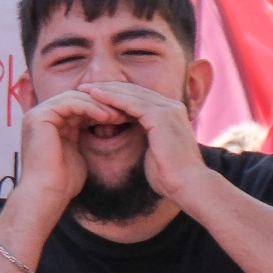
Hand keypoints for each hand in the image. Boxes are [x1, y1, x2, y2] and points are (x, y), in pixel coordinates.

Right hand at [14, 90, 113, 221]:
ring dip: (100, 105)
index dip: (102, 110)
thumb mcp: (79, 151)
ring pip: (75, 98)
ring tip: (119, 115)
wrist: (47, 195)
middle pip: (77, 98)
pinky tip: (107, 117)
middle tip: (126, 111)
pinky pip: (70, 103)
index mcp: (48, 123)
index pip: (79, 106)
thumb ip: (84, 135)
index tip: (125, 116)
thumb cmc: (64, 182)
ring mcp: (37, 114)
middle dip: (103, 105)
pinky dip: (90, 108)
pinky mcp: (39, 116)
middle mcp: (40, 115)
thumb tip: (104, 125)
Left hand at [82, 81, 210, 205]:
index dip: (115, 97)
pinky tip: (94, 96)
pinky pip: (131, 102)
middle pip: (134, 92)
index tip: (93, 97)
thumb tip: (131, 138)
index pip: (138, 99)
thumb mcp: (152, 152)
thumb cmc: (169, 177)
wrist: (188, 185)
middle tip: (84, 87)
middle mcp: (171, 107)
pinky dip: (112, 98)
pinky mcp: (162, 116)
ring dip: (106, 90)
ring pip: (131, 94)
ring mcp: (168, 109)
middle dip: (108, 88)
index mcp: (169, 114)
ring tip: (84, 89)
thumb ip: (144, 139)